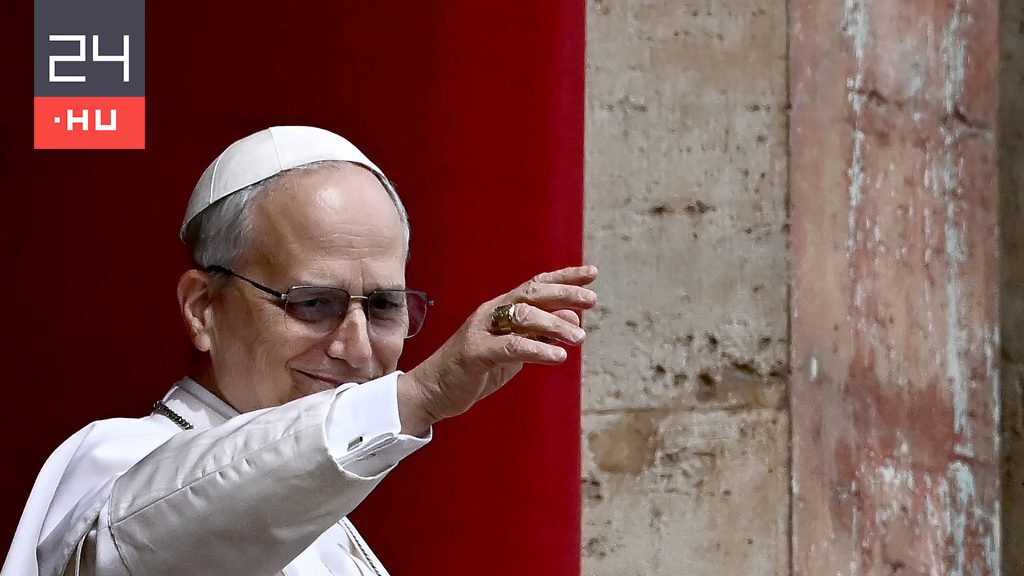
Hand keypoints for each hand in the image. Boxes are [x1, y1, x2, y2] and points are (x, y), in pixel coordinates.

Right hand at [397, 265, 597, 433]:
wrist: (433, 391)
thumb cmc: (477, 369)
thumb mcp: (514, 350)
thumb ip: (539, 335)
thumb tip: (574, 320)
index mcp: (500, 308)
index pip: (536, 285)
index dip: (564, 277)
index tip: (592, 273)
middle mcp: (491, 312)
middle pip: (531, 293)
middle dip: (563, 293)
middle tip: (591, 299)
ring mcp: (481, 330)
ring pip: (523, 316)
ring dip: (555, 324)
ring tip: (578, 337)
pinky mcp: (474, 353)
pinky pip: (511, 346)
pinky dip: (537, 349)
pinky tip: (558, 356)